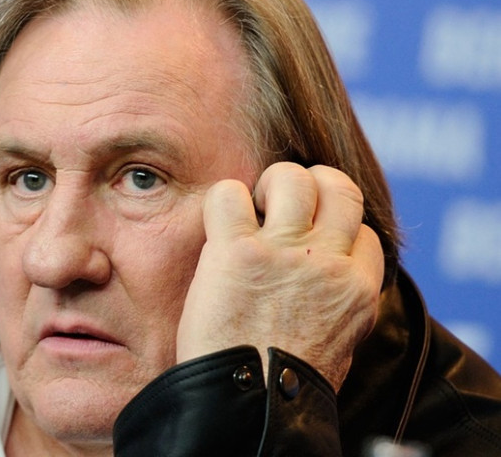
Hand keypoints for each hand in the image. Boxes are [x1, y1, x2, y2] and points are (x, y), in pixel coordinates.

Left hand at [176, 162, 383, 391]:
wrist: (246, 406)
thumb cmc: (283, 383)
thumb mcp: (338, 343)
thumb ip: (340, 303)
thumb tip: (330, 283)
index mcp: (357, 289)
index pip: (364, 231)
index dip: (337, 228)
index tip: (312, 238)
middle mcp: (328, 263)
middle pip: (339, 188)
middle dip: (314, 186)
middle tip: (284, 205)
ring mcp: (284, 252)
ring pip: (292, 178)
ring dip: (272, 184)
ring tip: (254, 207)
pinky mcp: (237, 251)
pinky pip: (230, 194)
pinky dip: (224, 198)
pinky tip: (220, 221)